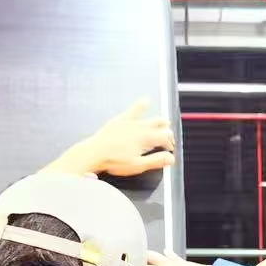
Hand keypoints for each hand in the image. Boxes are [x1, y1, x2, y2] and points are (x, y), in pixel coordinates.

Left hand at [47, 99, 175, 177]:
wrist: (95, 153)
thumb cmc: (114, 161)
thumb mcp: (138, 165)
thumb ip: (156, 161)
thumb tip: (171, 159)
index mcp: (146, 139)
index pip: (165, 137)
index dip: (170, 143)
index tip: (169, 149)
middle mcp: (140, 128)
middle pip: (160, 126)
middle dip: (166, 132)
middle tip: (167, 139)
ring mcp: (131, 122)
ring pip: (150, 118)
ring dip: (159, 120)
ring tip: (165, 122)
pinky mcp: (121, 120)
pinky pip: (134, 109)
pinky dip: (142, 104)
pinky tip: (146, 100)